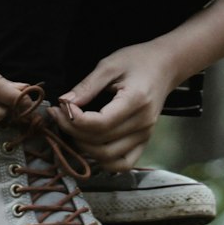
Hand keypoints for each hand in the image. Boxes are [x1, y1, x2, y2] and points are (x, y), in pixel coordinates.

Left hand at [52, 41, 179, 170]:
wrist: (165, 66)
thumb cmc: (137, 61)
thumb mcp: (110, 65)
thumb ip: (87, 86)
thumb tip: (64, 102)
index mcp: (136, 101)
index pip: (100, 124)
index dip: (75, 120)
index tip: (61, 106)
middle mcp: (143, 124)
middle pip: (101, 142)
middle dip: (73, 131)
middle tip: (58, 115)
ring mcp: (145, 136)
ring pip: (108, 157)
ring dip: (84, 147)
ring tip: (71, 128)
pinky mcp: (144, 142)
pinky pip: (122, 164)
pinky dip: (103, 160)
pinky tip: (89, 145)